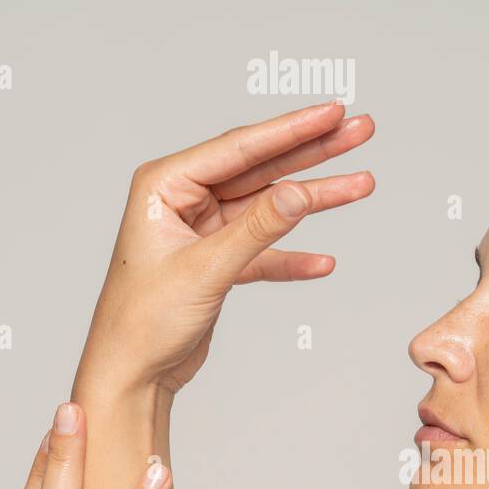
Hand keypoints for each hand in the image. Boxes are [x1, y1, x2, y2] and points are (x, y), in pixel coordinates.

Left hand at [78, 101, 375, 395]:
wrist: (128, 376)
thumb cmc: (140, 323)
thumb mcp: (205, 270)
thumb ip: (256, 229)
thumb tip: (300, 192)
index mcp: (163, 186)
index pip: (238, 149)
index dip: (292, 130)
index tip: (334, 112)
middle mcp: (180, 201)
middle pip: (258, 169)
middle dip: (312, 153)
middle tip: (359, 132)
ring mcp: (198, 231)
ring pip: (266, 207)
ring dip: (312, 202)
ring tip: (360, 185)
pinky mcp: (212, 263)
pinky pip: (261, 251)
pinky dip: (290, 257)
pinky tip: (322, 261)